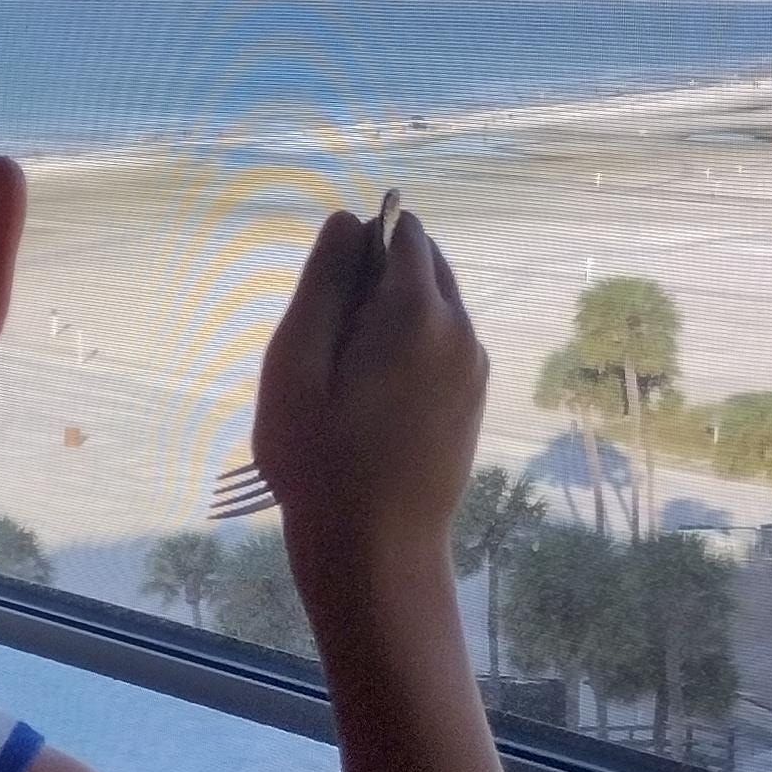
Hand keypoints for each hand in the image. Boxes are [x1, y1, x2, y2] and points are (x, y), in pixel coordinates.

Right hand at [250, 196, 488, 584]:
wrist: (375, 550)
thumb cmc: (319, 458)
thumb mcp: (296, 363)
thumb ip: (325, 283)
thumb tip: (348, 220)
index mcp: (419, 313)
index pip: (403, 232)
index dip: (358, 246)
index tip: (325, 301)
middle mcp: (461, 331)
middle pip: (425, 263)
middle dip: (377, 278)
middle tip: (330, 342)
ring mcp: (474, 368)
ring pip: (435, 304)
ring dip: (392, 314)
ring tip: (347, 375)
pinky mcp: (473, 399)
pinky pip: (442, 343)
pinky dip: (409, 347)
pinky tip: (373, 398)